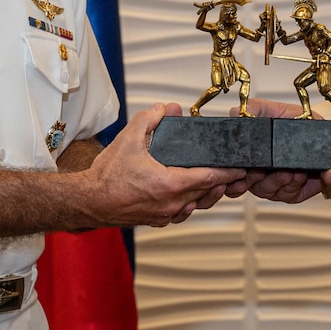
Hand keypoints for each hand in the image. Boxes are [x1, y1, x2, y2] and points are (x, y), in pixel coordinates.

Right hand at [76, 103, 244, 225]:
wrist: (88, 201)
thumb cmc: (106, 176)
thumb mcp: (128, 138)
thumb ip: (150, 119)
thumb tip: (166, 109)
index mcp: (170, 184)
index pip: (210, 177)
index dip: (229, 172)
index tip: (242, 168)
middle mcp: (172, 203)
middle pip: (207, 192)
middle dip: (223, 183)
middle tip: (237, 174)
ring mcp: (164, 215)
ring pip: (196, 205)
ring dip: (208, 195)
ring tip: (219, 184)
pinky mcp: (156, 220)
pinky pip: (181, 213)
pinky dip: (191, 204)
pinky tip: (192, 197)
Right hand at [231, 98, 321, 201]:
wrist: (325, 136)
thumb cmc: (299, 123)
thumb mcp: (275, 111)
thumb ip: (256, 109)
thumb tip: (235, 112)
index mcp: (251, 156)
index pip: (231, 171)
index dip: (231, 175)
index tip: (241, 169)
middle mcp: (259, 173)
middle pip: (246, 185)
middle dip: (255, 179)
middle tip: (262, 171)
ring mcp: (275, 185)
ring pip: (267, 191)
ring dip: (278, 181)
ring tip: (288, 171)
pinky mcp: (292, 193)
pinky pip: (287, 195)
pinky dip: (293, 186)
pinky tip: (298, 176)